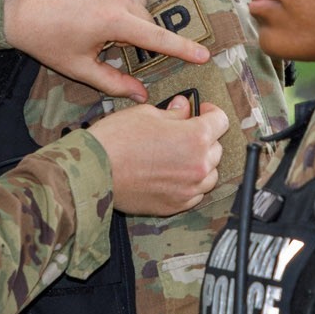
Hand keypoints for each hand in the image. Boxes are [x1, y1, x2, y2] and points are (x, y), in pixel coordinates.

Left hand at [4, 0, 210, 101]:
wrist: (14, 2)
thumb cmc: (45, 39)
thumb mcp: (78, 67)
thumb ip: (113, 82)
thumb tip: (143, 95)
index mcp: (113, 20)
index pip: (158, 38)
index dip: (183, 49)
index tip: (205, 54)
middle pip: (145, 17)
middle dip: (136, 31)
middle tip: (110, 40)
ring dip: (125, 9)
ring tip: (95, 17)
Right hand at [88, 97, 226, 215]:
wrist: (94, 172)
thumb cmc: (117, 140)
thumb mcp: (146, 114)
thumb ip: (173, 113)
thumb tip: (184, 107)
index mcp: (195, 137)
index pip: (220, 121)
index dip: (210, 112)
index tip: (200, 111)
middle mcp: (198, 165)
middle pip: (216, 149)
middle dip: (205, 138)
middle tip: (184, 132)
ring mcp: (188, 189)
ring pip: (210, 175)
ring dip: (201, 163)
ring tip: (181, 156)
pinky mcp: (175, 205)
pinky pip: (195, 195)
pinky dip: (190, 184)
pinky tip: (173, 175)